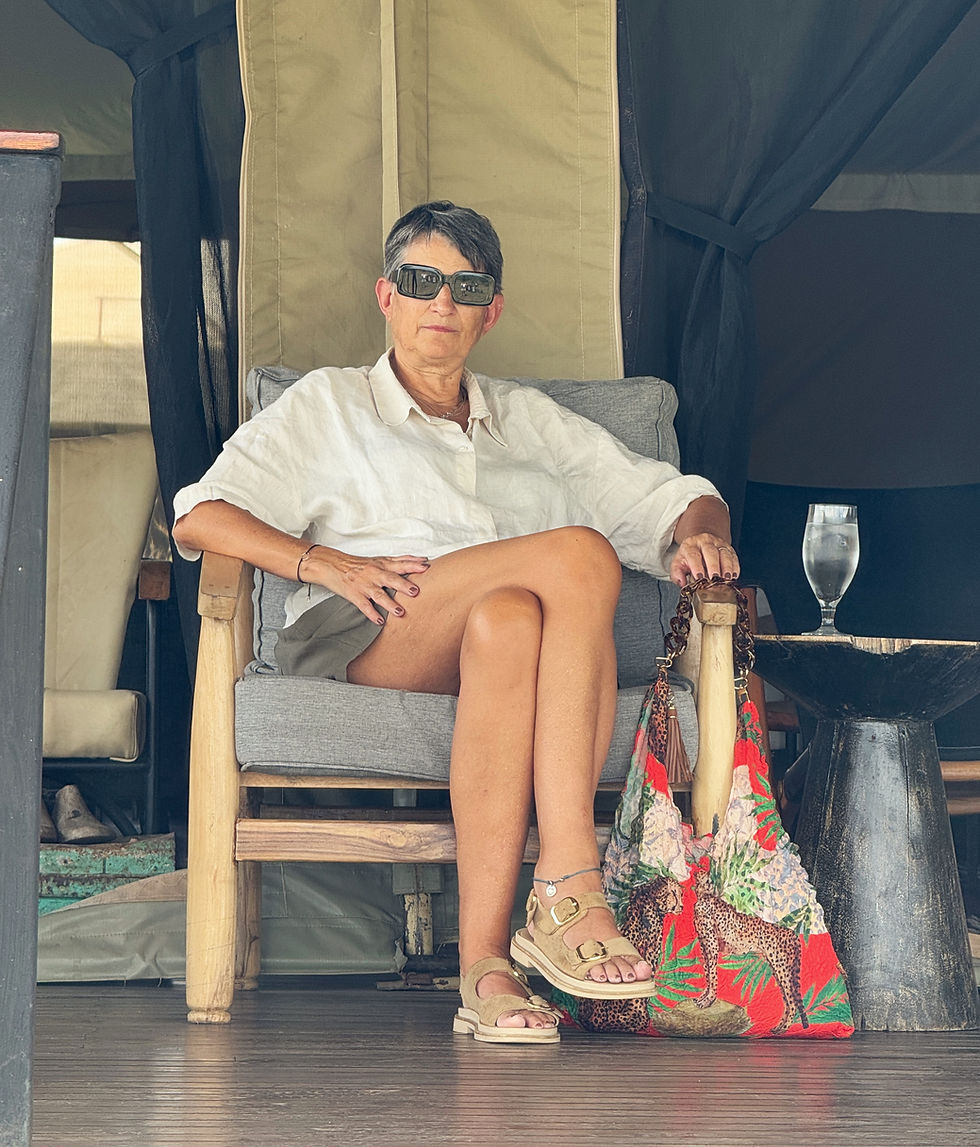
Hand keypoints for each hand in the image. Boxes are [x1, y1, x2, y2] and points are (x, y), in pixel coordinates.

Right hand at [305, 548, 430, 624]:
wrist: (332, 565)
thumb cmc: (359, 564)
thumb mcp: (380, 559)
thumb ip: (400, 561)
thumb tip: (422, 560)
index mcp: (382, 564)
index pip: (400, 563)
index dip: (413, 565)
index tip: (426, 568)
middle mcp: (374, 573)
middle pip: (391, 579)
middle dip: (403, 585)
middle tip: (415, 591)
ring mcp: (364, 585)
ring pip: (378, 594)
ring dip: (389, 604)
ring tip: (400, 612)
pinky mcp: (354, 595)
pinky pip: (364, 606)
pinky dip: (371, 614)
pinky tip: (379, 621)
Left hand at [669, 533, 739, 586]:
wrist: (700, 541)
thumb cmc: (689, 555)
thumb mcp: (678, 562)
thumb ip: (677, 573)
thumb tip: (682, 583)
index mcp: (690, 545)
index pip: (693, 555)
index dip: (696, 566)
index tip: (699, 577)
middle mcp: (705, 542)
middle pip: (711, 552)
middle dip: (714, 566)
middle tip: (714, 578)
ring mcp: (718, 543)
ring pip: (724, 553)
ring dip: (727, 567)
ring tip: (726, 578)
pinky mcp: (728, 548)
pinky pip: (733, 556)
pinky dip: (735, 566)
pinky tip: (734, 575)